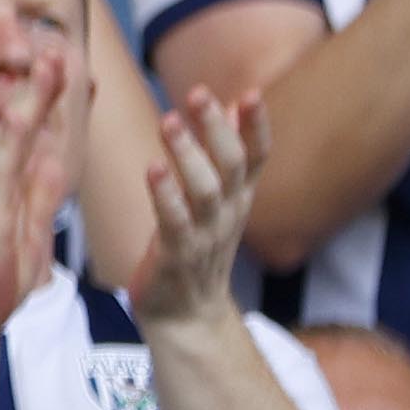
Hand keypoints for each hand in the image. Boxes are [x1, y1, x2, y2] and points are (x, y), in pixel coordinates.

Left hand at [131, 85, 259, 323]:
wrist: (186, 317)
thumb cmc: (197, 247)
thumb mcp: (219, 199)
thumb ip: (226, 155)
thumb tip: (235, 106)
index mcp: (239, 198)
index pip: (257, 158)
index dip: (257, 127)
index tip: (252, 93)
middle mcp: (228, 214)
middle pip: (232, 166)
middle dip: (216, 129)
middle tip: (198, 93)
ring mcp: (205, 235)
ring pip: (205, 191)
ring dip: (188, 154)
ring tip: (169, 119)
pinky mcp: (177, 255)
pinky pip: (174, 222)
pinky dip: (165, 194)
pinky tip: (153, 167)